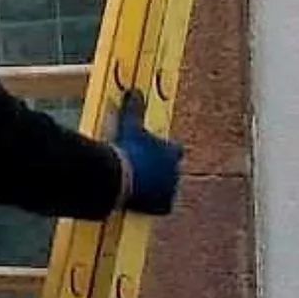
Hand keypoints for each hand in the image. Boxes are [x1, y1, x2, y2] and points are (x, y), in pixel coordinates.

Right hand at [111, 90, 182, 215]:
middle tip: (144, 170)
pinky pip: (161, 206)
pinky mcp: (163, 206)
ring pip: (167, 188)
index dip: (165, 151)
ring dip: (157, 187)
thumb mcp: (130, 125)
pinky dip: (153, 204)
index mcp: (173, 152)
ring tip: (140, 186)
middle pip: (172, 170)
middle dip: (161, 170)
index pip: (175, 151)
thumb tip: (134, 90)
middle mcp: (177, 171)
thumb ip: (134, 108)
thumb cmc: (129, 150)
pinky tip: (141, 202)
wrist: (121, 177)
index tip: (154, 152)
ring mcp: (171, 190)